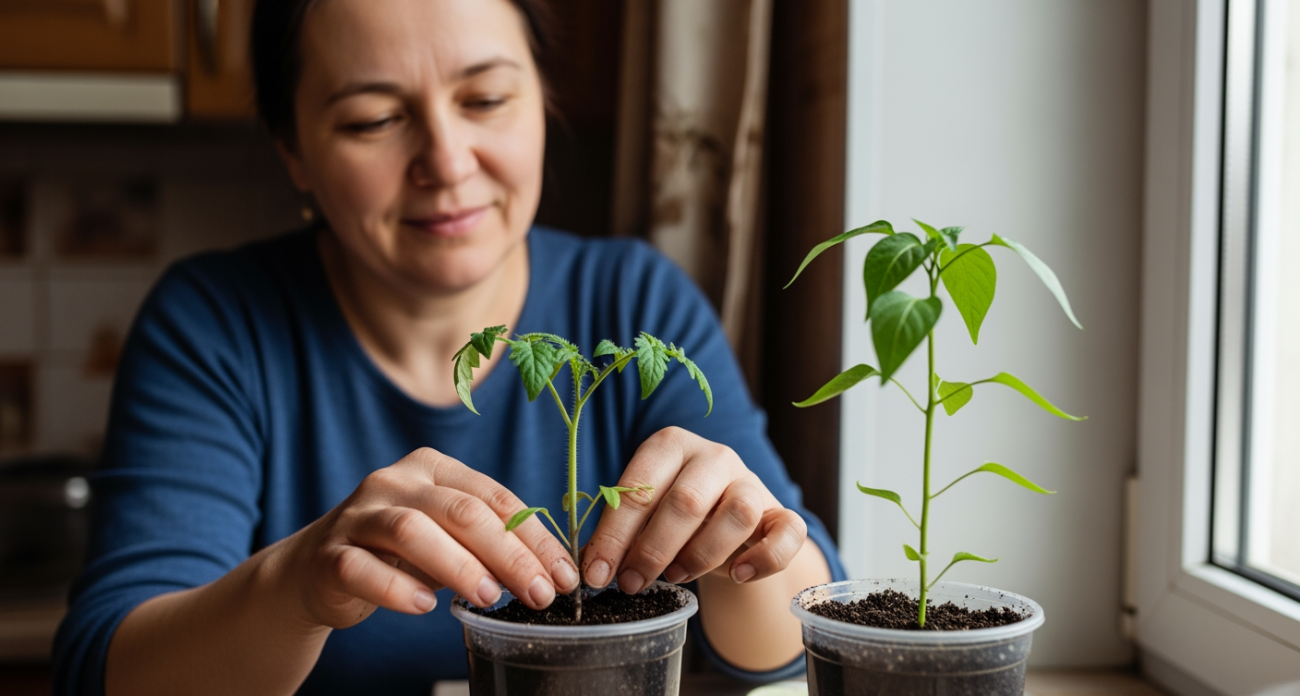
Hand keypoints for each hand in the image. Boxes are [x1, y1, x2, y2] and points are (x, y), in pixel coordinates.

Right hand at [269, 448, 577, 628]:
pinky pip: (362, 568)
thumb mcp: (447, 540)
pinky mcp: (329, 554)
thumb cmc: (397, 554)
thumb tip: (549, 574)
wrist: (315, 571)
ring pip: (412, 531)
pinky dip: (395, 587)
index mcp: (432, 468)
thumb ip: (488, 545)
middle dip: (509, 554)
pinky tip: (423, 607)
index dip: (535, 537)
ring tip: (490, 598)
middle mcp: (394, 481)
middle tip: (540, 593)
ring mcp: (358, 515)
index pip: (495, 498)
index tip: (564, 575)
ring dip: (459, 566)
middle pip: (461, 511)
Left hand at [581, 427, 807, 592]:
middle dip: (653, 549)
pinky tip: (737, 575)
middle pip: (687, 500)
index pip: (639, 487)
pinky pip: (787, 531)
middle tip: (631, 583)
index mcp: (670, 445)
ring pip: (738, 513)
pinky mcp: (781, 512)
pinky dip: (765, 558)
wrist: (726, 528)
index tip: (598, 573)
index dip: (614, 534)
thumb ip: (620, 534)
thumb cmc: (673, 518)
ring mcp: (752, 481)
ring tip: (675, 577)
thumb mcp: (643, 516)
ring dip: (701, 554)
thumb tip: (594, 569)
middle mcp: (714, 455)